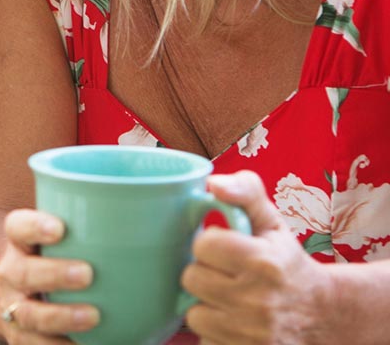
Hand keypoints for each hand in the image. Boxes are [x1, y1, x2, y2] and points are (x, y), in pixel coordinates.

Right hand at [0, 209, 98, 343]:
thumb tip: (184, 204)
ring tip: (93, 316)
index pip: (17, 226)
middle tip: (87, 273)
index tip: (60, 227)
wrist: (18, 299)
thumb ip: (110, 226)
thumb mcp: (69, 239)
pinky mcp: (23, 340)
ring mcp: (15, 308)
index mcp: (23, 242)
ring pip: (29, 313)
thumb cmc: (60, 260)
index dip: (34, 225)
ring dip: (60, 315)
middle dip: (53, 273)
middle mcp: (12, 273)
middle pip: (22, 271)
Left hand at [181, 171, 331, 344]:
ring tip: (229, 300)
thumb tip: (213, 183)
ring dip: (207, 306)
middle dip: (205, 275)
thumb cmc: (286, 263)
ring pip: (194, 314)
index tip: (224, 250)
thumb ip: (245, 191)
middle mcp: (257, 300)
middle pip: (191, 280)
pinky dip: (215, 333)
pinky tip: (233, 322)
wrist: (322, 314)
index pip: (202, 245)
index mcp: (262, 261)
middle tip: (225, 275)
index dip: (209, 246)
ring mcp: (252, 333)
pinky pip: (205, 341)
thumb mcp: (272, 222)